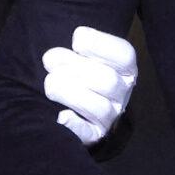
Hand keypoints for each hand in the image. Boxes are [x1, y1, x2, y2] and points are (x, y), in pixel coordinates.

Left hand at [44, 27, 137, 145]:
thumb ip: (75, 47)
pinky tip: (60, 115)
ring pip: (100, 107)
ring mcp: (110, 116)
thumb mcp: (80, 53)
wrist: (72, 106)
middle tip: (49, 60)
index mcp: (124, 68)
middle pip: (109, 80)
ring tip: (50, 84)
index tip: (76, 39)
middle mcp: (122, 92)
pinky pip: (88, 133)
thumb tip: (54, 56)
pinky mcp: (95, 135)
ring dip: (71, 93)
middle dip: (75, 68)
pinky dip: (74, 124)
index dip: (100, 45)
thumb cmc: (74, 70)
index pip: (125, 55)